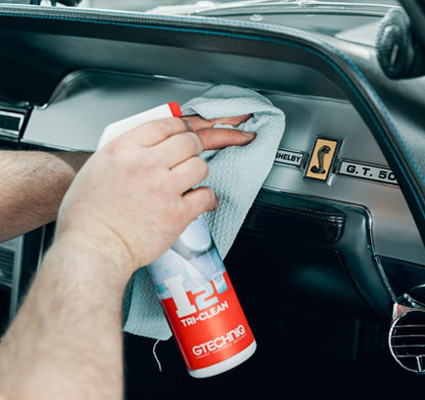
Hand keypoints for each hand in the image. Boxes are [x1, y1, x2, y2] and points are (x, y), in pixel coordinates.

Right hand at [55, 114, 253, 277]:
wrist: (92, 249)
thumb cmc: (87, 216)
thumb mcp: (96, 169)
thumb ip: (124, 154)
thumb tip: (148, 147)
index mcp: (123, 151)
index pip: (163, 124)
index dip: (179, 126)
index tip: (183, 130)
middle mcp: (145, 165)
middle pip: (187, 141)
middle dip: (193, 145)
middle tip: (192, 153)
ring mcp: (163, 189)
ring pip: (199, 166)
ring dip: (197, 171)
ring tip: (190, 180)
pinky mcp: (177, 213)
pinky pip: (206, 195)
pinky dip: (206, 198)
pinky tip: (198, 200)